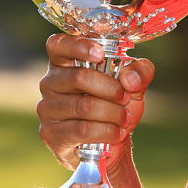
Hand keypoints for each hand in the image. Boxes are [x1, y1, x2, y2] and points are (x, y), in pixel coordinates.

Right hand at [37, 34, 154, 171]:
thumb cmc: (116, 105)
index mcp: (65, 62)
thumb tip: (129, 78)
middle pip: (79, 77)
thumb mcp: (134, 85)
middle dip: (111, 89)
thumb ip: (140, 72)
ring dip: (112, 113)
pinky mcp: (50, 133)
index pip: (58, 44)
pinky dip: (106, 131)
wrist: (111, 143)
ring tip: (124, 119)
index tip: (100, 54)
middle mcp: (50, 82)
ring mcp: (47, 108)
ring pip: (83, 106)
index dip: (77, 46)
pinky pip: (81, 130)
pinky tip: (116, 133)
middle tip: (126, 98)